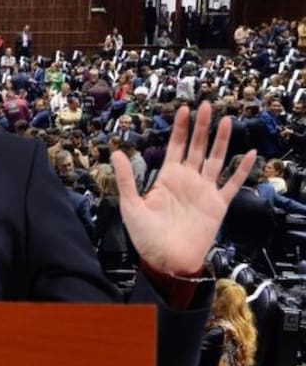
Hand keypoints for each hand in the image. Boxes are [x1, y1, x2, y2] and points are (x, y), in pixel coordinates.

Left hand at [113, 102, 254, 274]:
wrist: (166, 261)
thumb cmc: (146, 236)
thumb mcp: (131, 205)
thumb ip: (127, 178)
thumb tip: (115, 151)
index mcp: (167, 178)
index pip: (175, 147)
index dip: (180, 128)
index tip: (183, 109)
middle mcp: (188, 180)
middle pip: (197, 147)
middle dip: (201, 126)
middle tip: (206, 104)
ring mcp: (204, 191)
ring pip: (215, 159)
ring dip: (221, 141)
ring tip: (226, 120)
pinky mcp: (218, 205)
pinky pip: (232, 184)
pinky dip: (242, 169)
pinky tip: (249, 153)